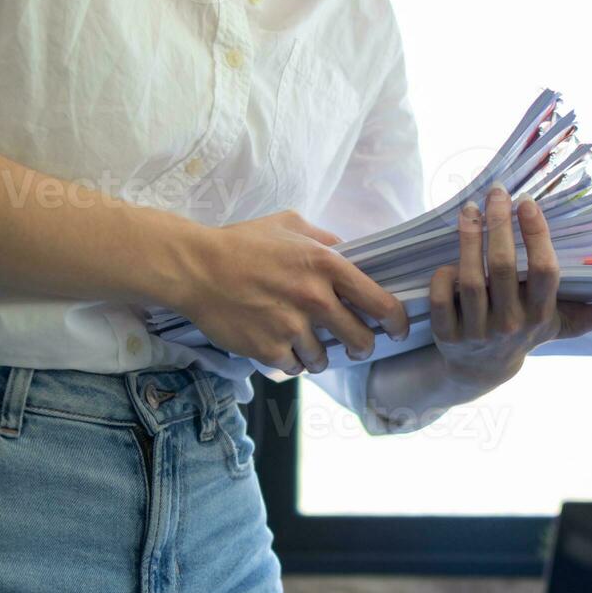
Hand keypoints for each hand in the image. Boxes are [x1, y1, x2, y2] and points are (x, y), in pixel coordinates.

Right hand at [176, 210, 408, 373]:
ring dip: (319, 354)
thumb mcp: (289, 225)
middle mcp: (315, 298)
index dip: (396, 321)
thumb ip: (326, 240)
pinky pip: (295, 367)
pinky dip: (290, 360)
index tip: (397, 329)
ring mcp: (292, 327)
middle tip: (355, 345)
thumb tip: (352, 253)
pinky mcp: (269, 349)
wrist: (194, 268)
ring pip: (325, 358)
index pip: (380, 303)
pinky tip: (278, 343)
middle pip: (360, 339)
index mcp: (327, 265)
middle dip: (361, 346)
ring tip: (303, 340)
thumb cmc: (242, 243)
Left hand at [428, 185, 591, 387]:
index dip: (537, 236)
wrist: (482, 370)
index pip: (545, 272)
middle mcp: (511, 325)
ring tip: (469, 210)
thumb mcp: (565, 324)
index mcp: (542, 315)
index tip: (528, 203)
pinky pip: (442, 298)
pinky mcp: (448, 336)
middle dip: (498, 224)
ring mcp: (477, 332)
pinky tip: (449, 255)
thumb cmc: (528, 333)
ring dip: (468, 240)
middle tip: (496, 193)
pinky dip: (443, 275)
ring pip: (470, 279)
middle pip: (503, 268)